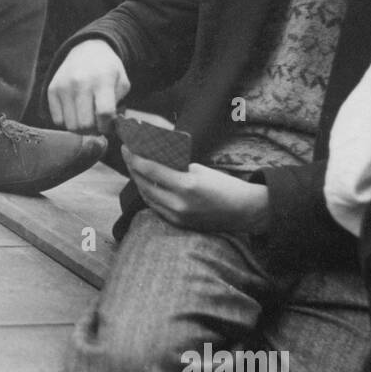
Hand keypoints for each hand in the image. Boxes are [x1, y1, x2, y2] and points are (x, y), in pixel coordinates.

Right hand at [47, 39, 130, 132]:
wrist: (86, 50)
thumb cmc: (107, 71)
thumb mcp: (122, 83)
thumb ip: (118, 106)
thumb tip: (109, 128)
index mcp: (103, 79)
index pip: (104, 113)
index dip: (108, 126)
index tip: (108, 126)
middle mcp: (80, 82)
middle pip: (85, 124)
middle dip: (94, 130)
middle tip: (97, 126)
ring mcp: (64, 87)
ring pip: (71, 126)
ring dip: (81, 129)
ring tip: (87, 120)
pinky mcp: (52, 90)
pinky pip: (57, 120)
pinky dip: (68, 122)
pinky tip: (76, 114)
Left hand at [123, 148, 269, 233]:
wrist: (244, 211)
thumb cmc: (225, 186)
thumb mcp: (200, 170)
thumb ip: (176, 167)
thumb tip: (154, 159)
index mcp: (187, 185)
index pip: (151, 169)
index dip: (135, 158)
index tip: (126, 147)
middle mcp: (179, 203)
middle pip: (145, 184)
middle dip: (133, 168)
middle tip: (128, 155)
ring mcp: (177, 216)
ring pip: (147, 197)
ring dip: (138, 181)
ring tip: (134, 167)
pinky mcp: (178, 224)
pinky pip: (156, 207)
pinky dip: (148, 194)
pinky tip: (145, 184)